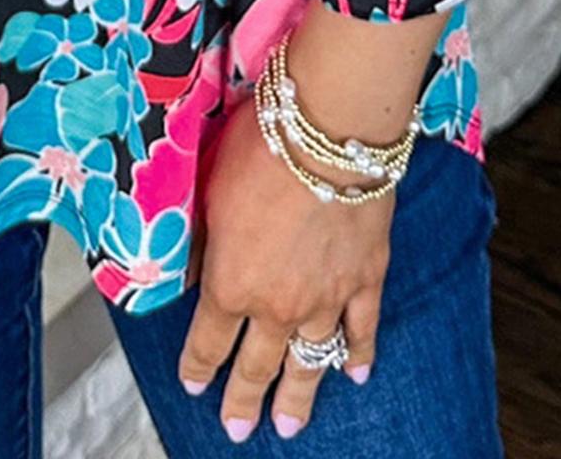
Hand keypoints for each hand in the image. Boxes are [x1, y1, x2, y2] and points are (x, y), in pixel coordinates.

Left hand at [177, 91, 390, 442]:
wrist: (329, 132)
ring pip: (310, 360)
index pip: (208, 341)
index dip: (198, 367)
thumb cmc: (261, 148)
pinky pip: (362, 329)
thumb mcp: (209, 192)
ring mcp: (328, 298)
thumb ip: (205, 241)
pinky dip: (359, 355)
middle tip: (237, 430)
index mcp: (231, 285)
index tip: (194, 386)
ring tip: (290, 426)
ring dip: (298, 396)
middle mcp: (278, 305)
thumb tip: (198, 264)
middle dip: (243, 399)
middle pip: (258, 365)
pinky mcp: (367, 278)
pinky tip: (355, 374)